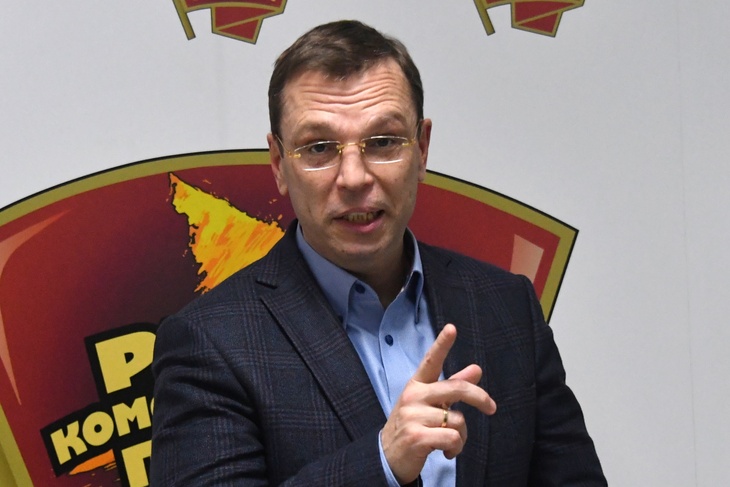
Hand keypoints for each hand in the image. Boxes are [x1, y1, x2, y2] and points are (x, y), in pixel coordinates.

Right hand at [381, 324, 496, 483]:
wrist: (388, 456)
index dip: (442, 344)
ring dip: (462, 436)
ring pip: (458, 420)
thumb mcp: (430, 404)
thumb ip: (452, 386)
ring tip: (449, 441)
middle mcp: (413, 396)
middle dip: (480, 398)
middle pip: (457, 388)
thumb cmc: (413, 426)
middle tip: (491, 408)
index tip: (452, 328)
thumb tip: (476, 368)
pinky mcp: (416, 436)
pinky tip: (446, 452)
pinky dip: (455, 448)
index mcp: (417, 385)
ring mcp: (413, 416)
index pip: (431, 361)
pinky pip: (453, 437)